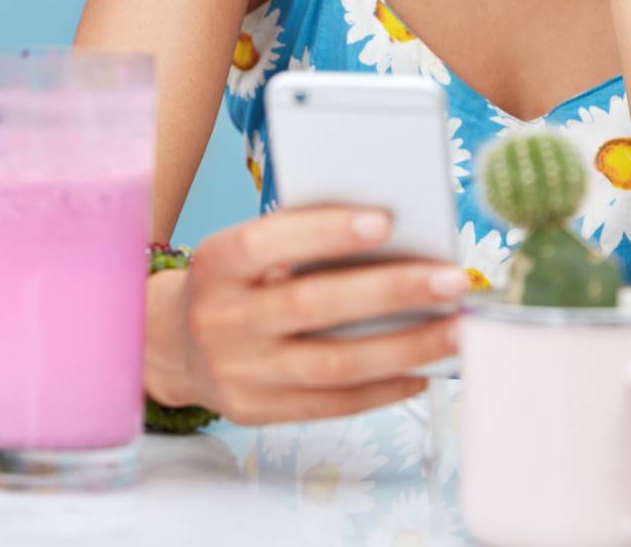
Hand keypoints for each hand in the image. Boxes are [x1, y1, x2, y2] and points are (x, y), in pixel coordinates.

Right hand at [145, 207, 466, 424]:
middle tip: (451, 280)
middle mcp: (222, 318)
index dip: (325, 231)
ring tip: (456, 330)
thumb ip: (299, 240)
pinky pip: (331, 404)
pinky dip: (383, 388)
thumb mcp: (245, 250)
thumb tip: (391, 237)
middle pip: (312, 304)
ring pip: (332, 364)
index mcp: (216, 264)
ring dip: (404, 347)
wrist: (173, 345)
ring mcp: (238, 371)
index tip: (385, 220)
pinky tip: (422, 370)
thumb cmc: (233, 283)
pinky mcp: (256, 411)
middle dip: (390, 291)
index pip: (267, 243)